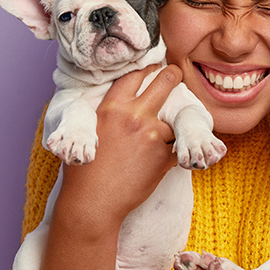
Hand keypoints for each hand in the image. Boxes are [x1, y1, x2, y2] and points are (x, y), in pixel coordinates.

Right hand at [37, 64, 182, 269]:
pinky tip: (187, 145)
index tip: (152, 66)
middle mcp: (134, 116)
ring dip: (178, 117)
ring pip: (176, 116)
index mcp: (111, 108)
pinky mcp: (164, 157)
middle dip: (173, 74)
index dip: (146, 67)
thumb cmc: (82, 171)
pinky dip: (185, 145)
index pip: (133, 75)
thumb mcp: (85, 133)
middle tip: (176, 73)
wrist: (92, 203)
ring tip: (182, 116)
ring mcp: (152, 136)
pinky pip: (181, 145)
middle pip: (163, 82)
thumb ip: (102, 114)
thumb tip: (112, 105)